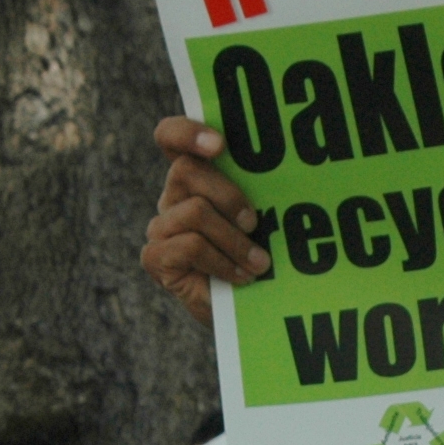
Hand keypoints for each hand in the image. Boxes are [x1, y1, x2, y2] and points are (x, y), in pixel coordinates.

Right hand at [141, 116, 269, 313]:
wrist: (245, 312)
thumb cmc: (257, 258)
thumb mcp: (261, 221)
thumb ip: (258, 191)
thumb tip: (288, 172)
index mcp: (193, 179)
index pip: (170, 138)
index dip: (187, 132)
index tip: (219, 145)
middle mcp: (171, 198)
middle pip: (185, 170)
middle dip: (227, 194)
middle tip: (254, 222)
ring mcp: (160, 227)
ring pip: (195, 212)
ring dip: (234, 240)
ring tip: (259, 263)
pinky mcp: (155, 258)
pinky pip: (191, 246)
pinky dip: (222, 262)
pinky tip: (240, 278)